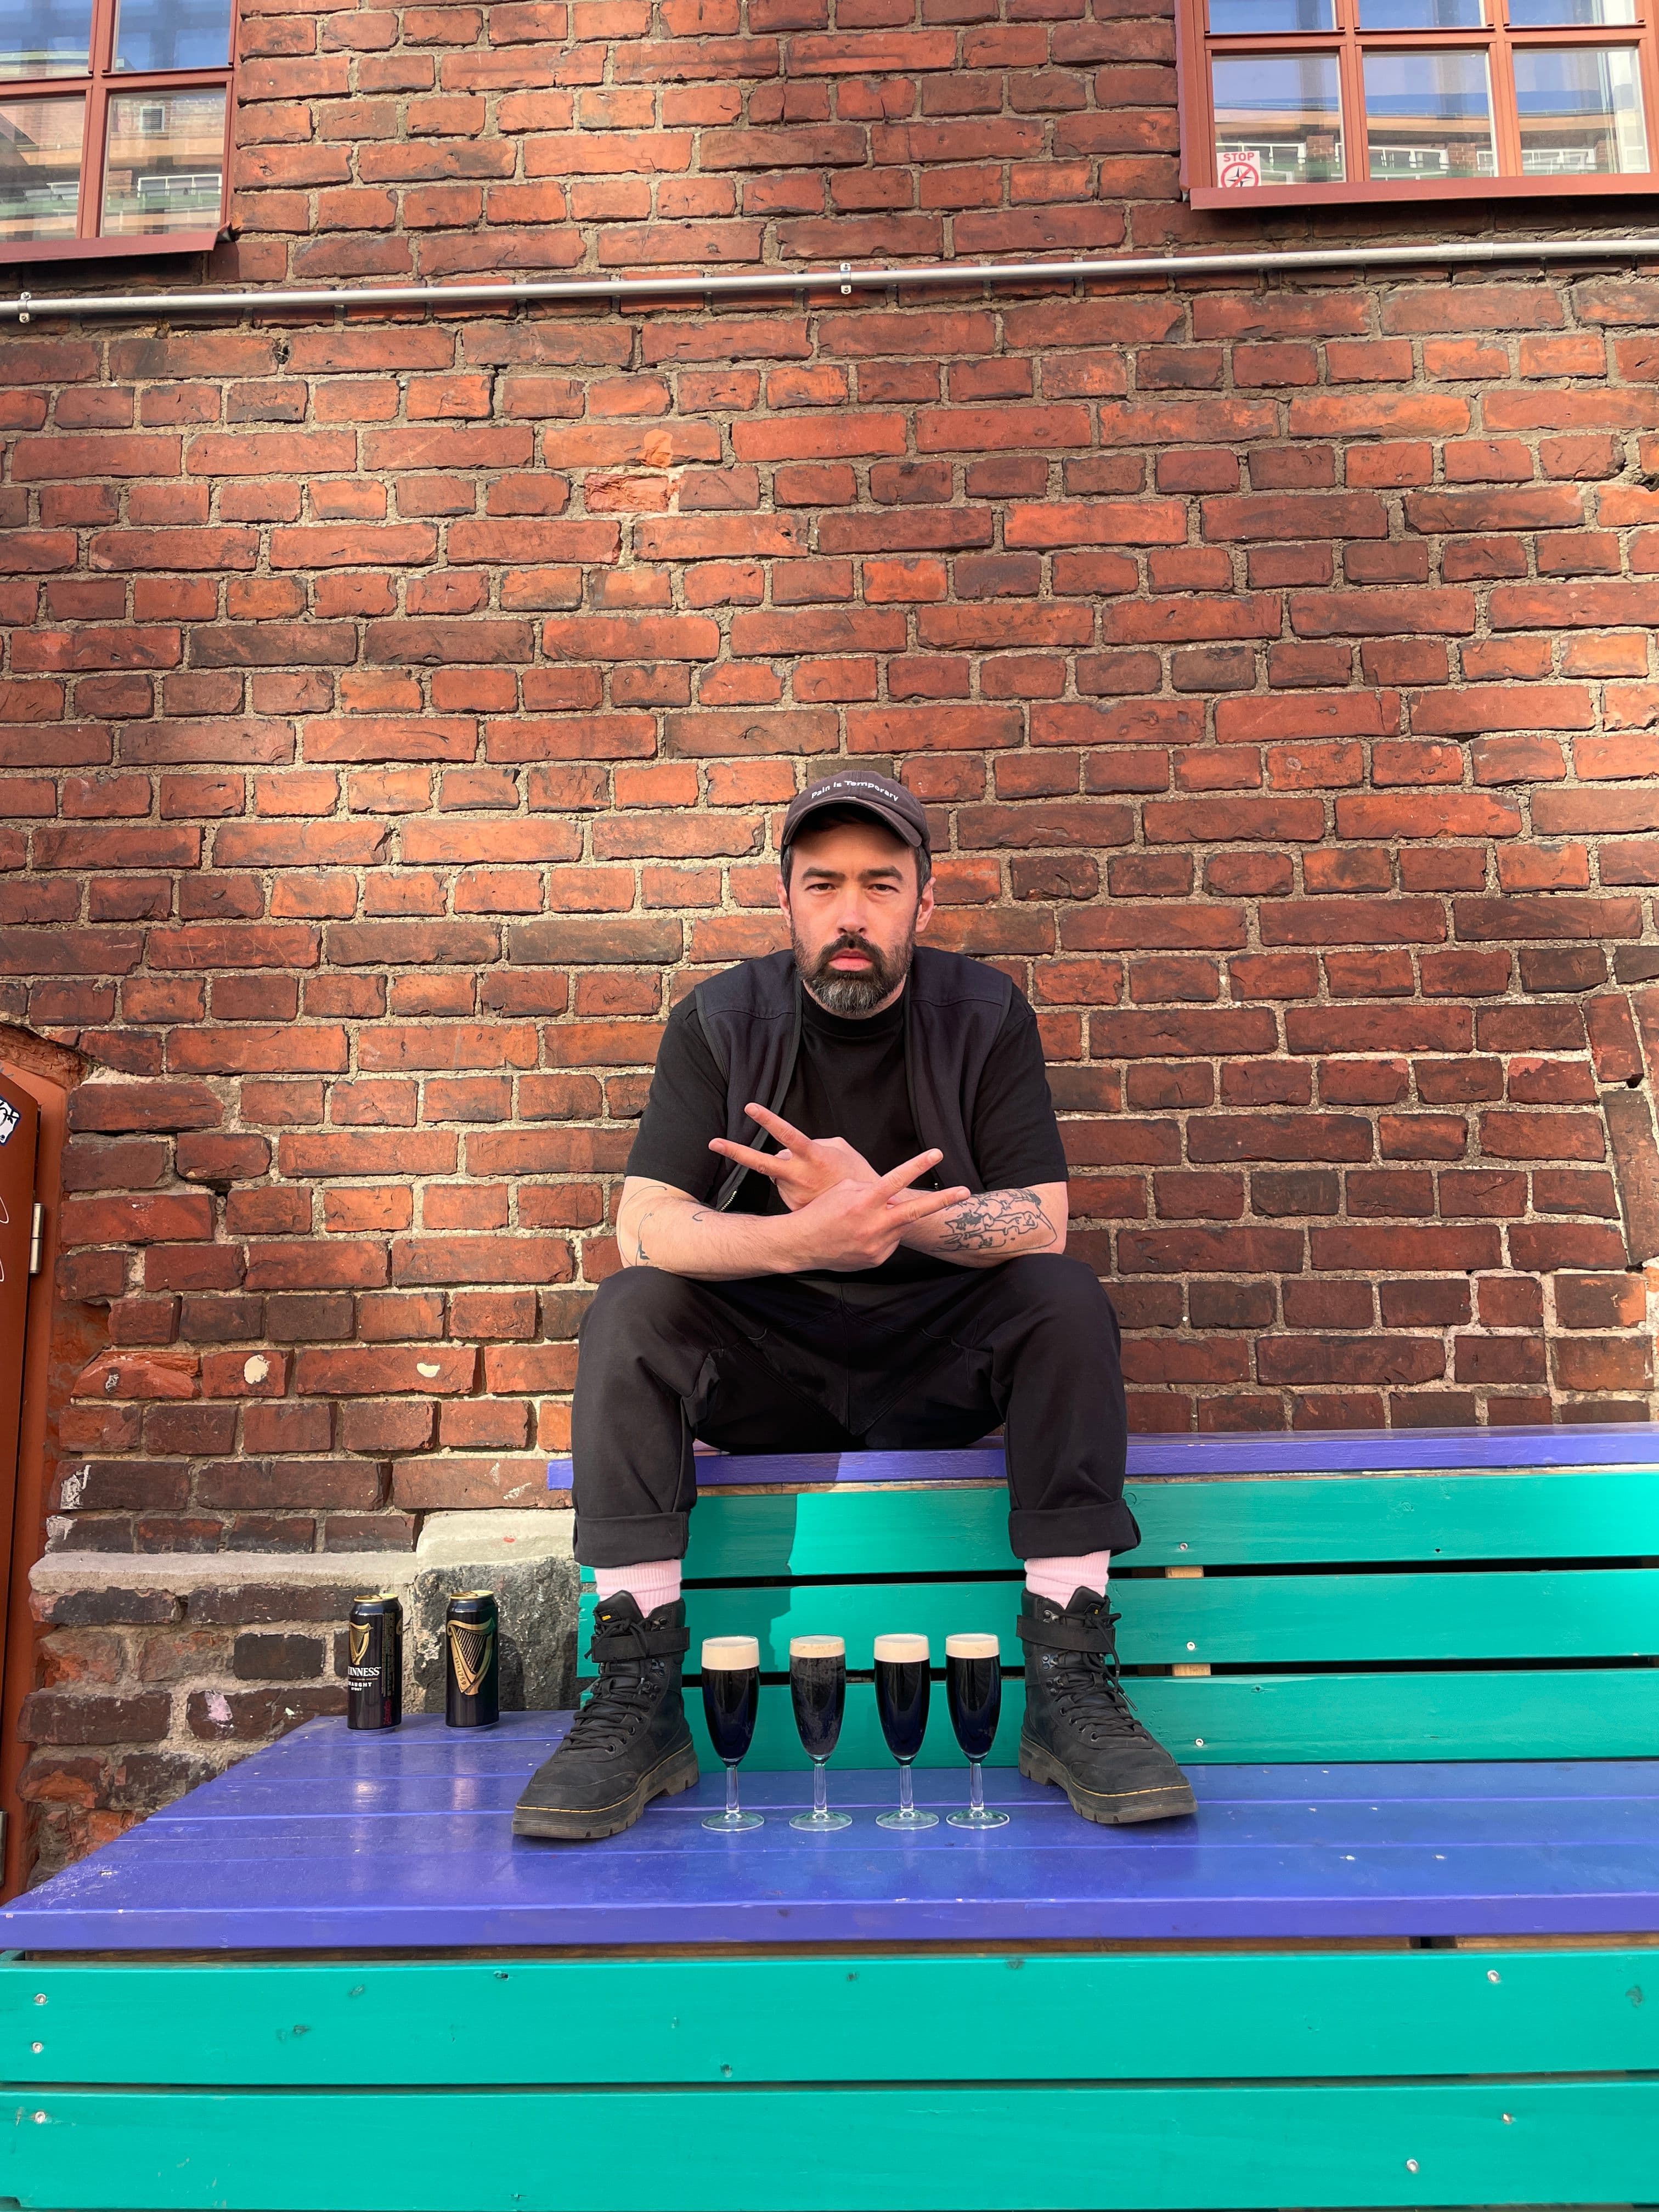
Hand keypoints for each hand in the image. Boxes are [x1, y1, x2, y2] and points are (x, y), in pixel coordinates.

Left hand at [709, 1103, 879, 1212]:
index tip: (750, 1107)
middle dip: (735, 1151)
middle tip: (713, 1143)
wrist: (867, 1209)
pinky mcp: (794, 1206)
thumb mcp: (840, 1148)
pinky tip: (810, 1189)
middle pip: (761, 1162)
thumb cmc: (854, 1173)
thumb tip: (791, 1148)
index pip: (786, 1134)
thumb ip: (815, 1141)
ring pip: (776, 1174)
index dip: (768, 1120)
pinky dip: (792, 1185)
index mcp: (814, 1156)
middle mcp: (800, 1175)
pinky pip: (785, 1189)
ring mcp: (794, 1193)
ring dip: (785, 1170)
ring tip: (810, 1176)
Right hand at [782, 1151, 969, 1272]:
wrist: (801, 1245)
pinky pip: (889, 1242)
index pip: (896, 1179)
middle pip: (915, 1210)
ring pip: (900, 1226)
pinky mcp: (876, 1259)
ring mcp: (876, 1245)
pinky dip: (882, 1234)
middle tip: (965, 1192)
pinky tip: (862, 1235)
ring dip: (894, 1219)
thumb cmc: (820, 1212)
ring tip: (866, 1220)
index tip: (936, 1153)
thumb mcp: (843, 1190)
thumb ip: (870, 1188)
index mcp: (864, 1202)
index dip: (918, 1165)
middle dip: (943, 1200)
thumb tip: (891, 1191)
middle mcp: (873, 1225)